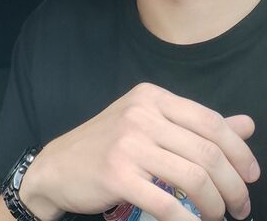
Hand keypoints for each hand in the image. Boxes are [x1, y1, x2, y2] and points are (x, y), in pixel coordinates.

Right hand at [20, 83, 259, 220]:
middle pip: (208, 151)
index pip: (210, 121)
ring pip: (194, 177)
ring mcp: (128, 143)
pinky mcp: (117, 174)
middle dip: (234, 185)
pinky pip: (168, 204)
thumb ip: (197, 126)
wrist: (59, 165)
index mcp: (152, 97)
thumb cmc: (109, 145)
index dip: (239, 151)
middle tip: (239, 206)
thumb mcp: (151, 125)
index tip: (251, 175)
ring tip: (218, 216)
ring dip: (216, 205)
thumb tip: (246, 124)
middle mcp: (141, 113)